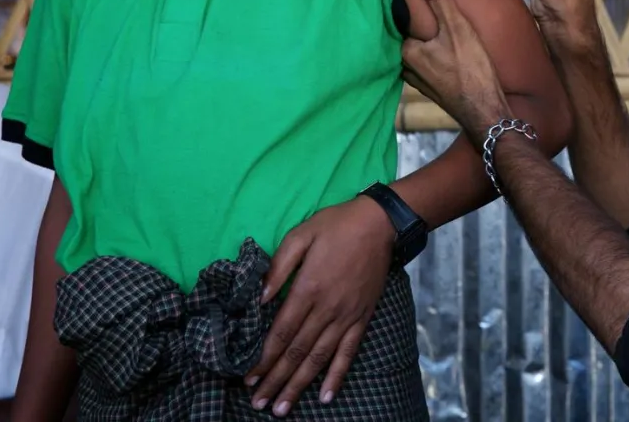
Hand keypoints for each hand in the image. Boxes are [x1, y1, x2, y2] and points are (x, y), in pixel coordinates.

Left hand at [246, 196, 394, 415]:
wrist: (380, 224)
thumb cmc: (336, 226)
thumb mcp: (300, 235)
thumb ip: (278, 267)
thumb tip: (259, 298)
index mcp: (308, 288)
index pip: (281, 332)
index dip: (263, 358)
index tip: (248, 377)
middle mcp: (327, 308)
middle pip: (297, 351)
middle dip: (275, 380)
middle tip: (258, 403)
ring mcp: (346, 316)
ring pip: (319, 358)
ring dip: (299, 385)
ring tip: (282, 408)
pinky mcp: (362, 317)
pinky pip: (349, 352)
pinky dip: (337, 376)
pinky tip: (325, 396)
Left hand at [402, 0, 511, 141]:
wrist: (488, 114)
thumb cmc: (473, 71)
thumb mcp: (458, 27)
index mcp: (408, 50)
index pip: (400, 18)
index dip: (406, 1)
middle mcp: (407, 67)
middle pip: (408, 34)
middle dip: (415, 19)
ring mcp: (420, 80)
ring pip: (417, 50)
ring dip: (423, 38)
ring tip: (431, 18)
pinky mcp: (434, 89)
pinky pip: (427, 63)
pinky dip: (432, 52)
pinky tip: (443, 45)